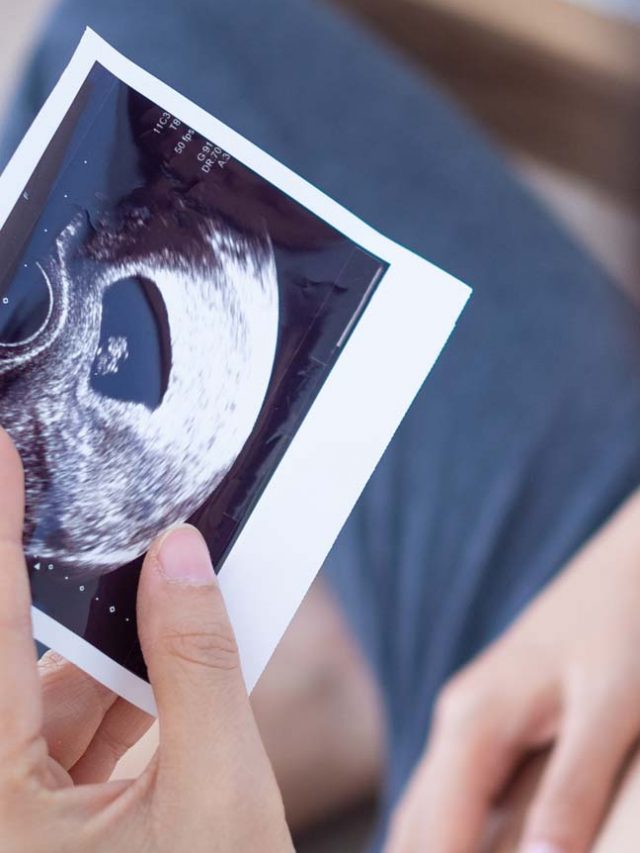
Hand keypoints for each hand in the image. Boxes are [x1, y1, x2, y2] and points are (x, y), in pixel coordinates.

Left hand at [0, 429, 291, 852]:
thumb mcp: (221, 801)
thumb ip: (199, 664)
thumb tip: (182, 556)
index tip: (2, 452)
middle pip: (23, 667)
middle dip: (86, 608)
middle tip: (130, 545)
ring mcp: (12, 816)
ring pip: (48, 705)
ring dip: (115, 667)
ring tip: (171, 632)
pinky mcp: (35, 825)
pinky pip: (63, 741)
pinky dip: (117, 708)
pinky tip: (165, 687)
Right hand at [386, 490, 639, 852]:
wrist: (622, 567)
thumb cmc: (621, 627)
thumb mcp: (608, 708)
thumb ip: (571, 790)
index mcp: (473, 722)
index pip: (439, 834)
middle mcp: (455, 722)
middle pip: (415, 825)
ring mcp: (466, 720)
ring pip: (425, 808)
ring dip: (427, 850)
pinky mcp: (485, 722)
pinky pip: (449, 792)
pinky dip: (444, 834)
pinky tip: (462, 848)